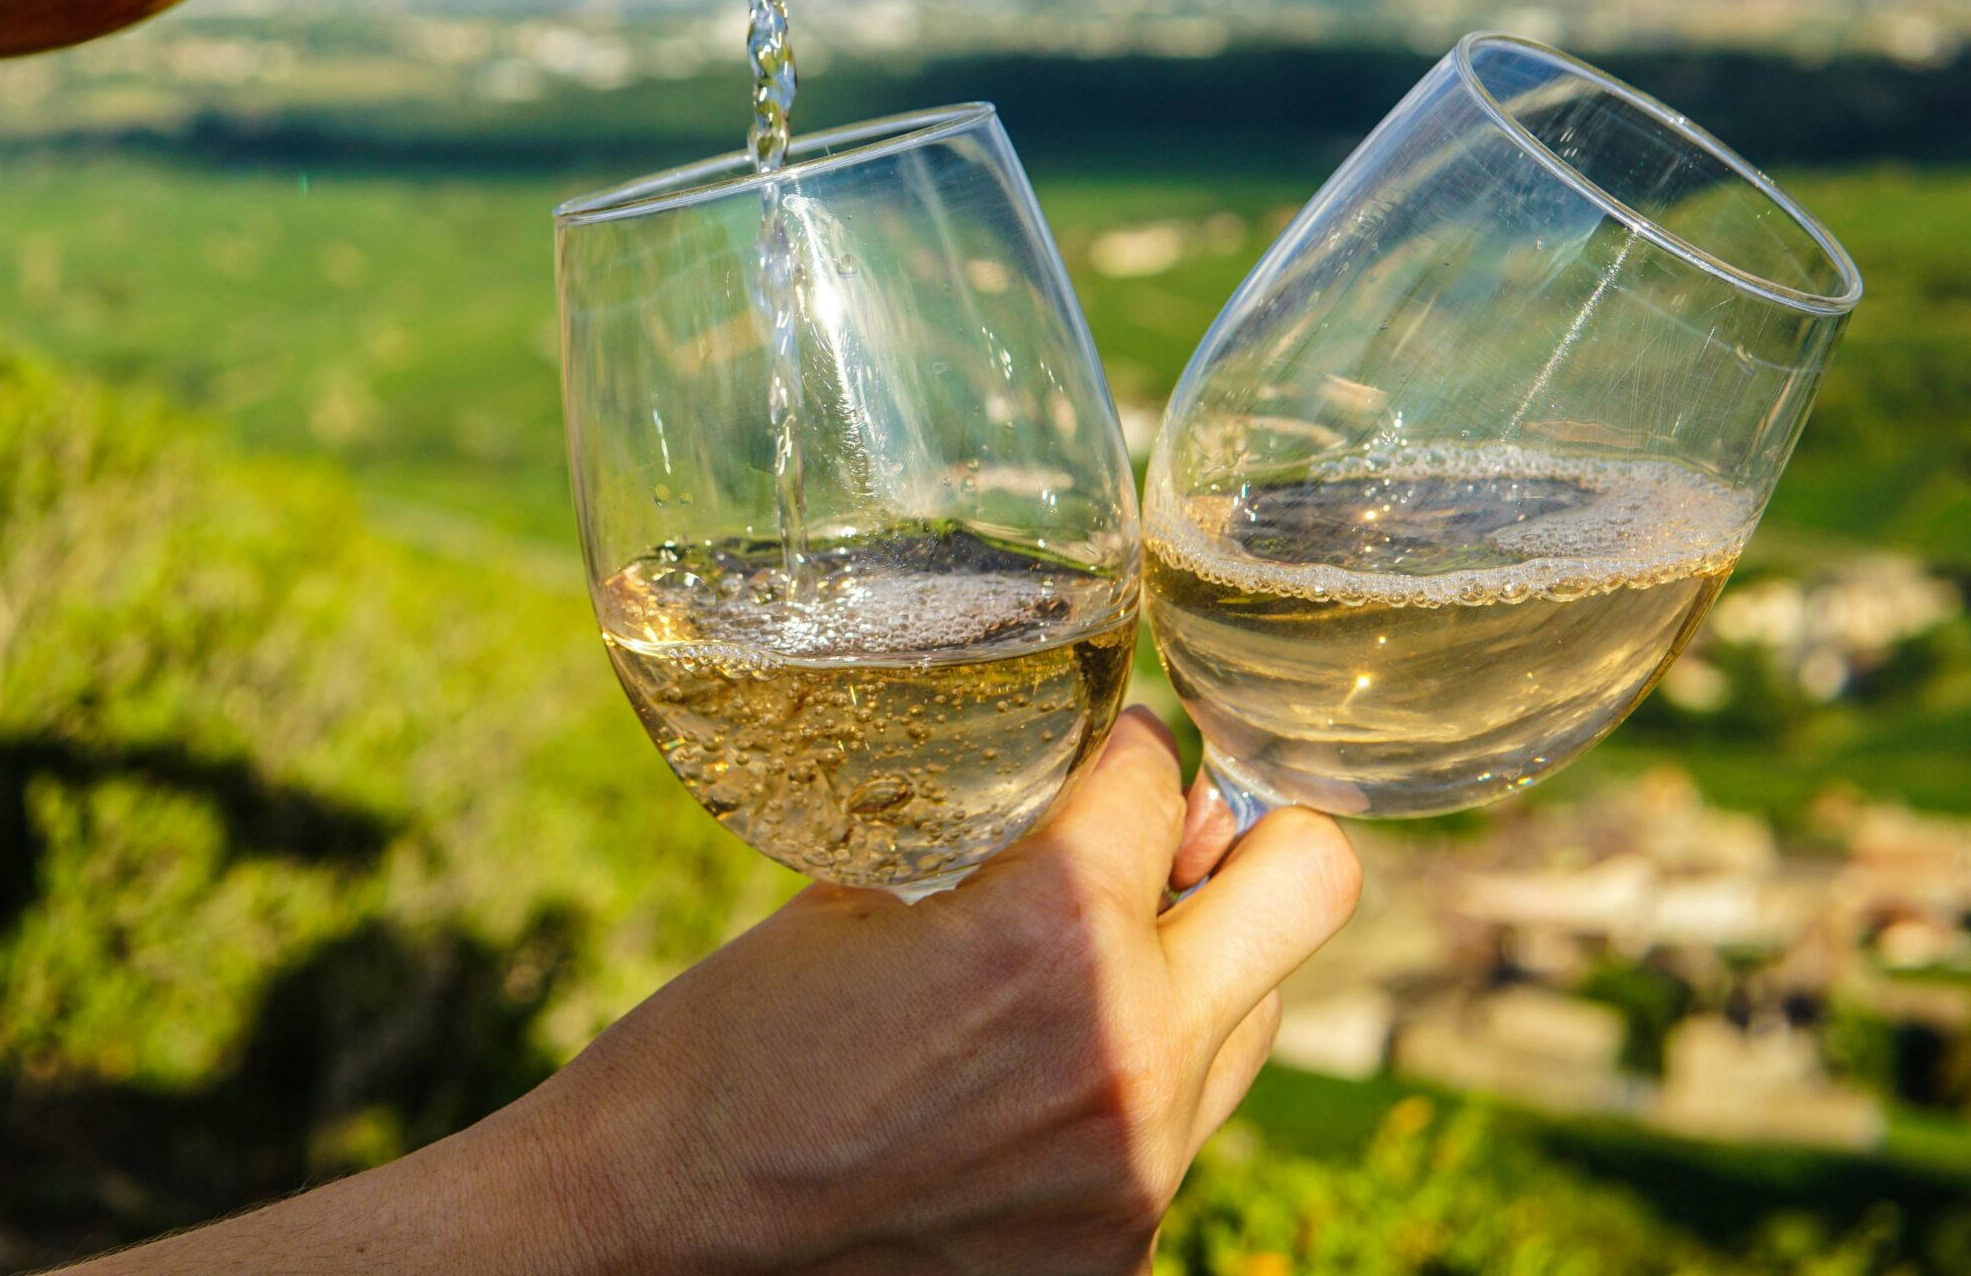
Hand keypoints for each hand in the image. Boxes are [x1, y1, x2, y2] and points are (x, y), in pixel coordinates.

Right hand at [507, 707, 1359, 1275]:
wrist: (657, 1228)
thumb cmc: (727, 1047)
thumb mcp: (859, 897)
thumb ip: (999, 852)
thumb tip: (1100, 806)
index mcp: (1052, 931)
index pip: (1164, 775)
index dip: (1123, 745)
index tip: (1098, 750)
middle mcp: (1130, 1047)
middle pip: (1313, 878)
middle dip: (1244, 836)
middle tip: (1171, 839)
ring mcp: (1138, 1165)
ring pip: (1255, 1015)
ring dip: (1190, 969)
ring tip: (1074, 975)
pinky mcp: (1119, 1249)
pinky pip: (1179, 1128)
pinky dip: (1120, 1086)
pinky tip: (1016, 1086)